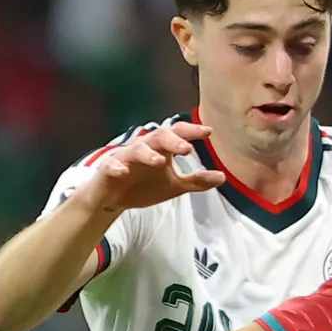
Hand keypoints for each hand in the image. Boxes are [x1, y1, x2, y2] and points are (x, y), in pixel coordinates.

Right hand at [80, 122, 226, 211]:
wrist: (112, 199)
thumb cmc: (144, 186)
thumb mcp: (174, 186)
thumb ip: (197, 181)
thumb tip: (223, 177)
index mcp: (161, 149)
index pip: (177, 133)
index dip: (191, 131)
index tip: (208, 132)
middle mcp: (144, 148)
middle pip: (159, 136)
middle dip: (173, 140)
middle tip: (187, 149)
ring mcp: (125, 157)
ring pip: (136, 149)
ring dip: (148, 154)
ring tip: (160, 161)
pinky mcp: (108, 169)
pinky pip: (111, 165)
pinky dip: (117, 166)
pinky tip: (123, 172)